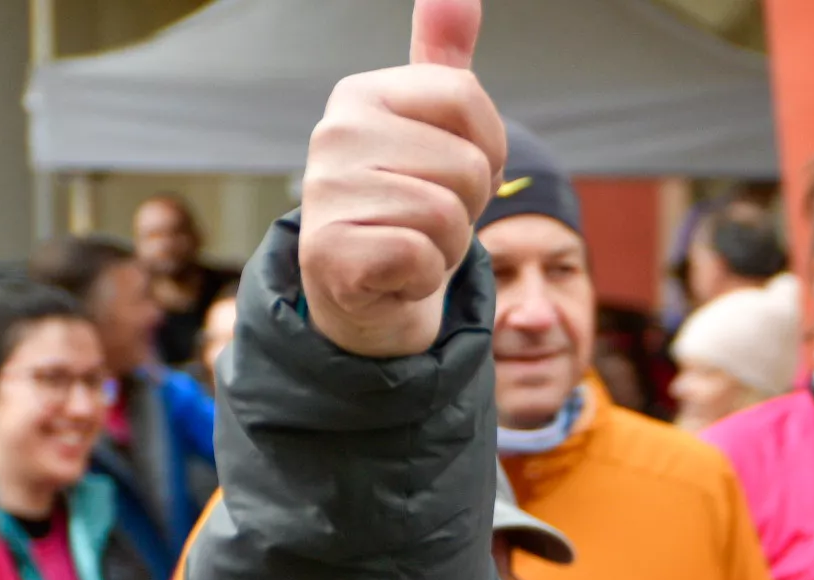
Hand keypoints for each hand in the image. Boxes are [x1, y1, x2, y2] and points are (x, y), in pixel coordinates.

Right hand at [299, 0, 506, 356]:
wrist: (366, 286)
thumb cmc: (409, 199)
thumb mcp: (432, 126)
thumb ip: (444, 59)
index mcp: (362, 92)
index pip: (467, 96)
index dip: (486, 146)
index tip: (454, 169)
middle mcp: (335, 131)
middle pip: (468, 166)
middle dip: (468, 205)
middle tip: (428, 217)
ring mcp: (326, 191)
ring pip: (449, 216)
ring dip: (448, 246)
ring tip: (412, 243)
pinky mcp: (330, 253)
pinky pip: (423, 259)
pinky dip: (423, 277)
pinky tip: (396, 273)